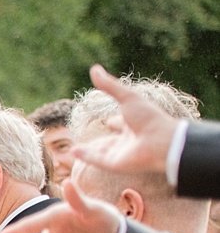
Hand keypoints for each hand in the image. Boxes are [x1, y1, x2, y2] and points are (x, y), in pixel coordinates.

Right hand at [69, 64, 182, 178]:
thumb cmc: (149, 118)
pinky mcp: (115, 164)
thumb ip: (109, 86)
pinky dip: (85, 156)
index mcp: (134, 123)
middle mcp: (127, 139)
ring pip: (101, 151)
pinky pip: (97, 160)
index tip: (108, 121)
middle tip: (85, 140)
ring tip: (73, 149)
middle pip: (109, 140)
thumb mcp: (127, 97)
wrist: (161, 142)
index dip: (114, 121)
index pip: (120, 123)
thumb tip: (93, 68)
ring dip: (88, 151)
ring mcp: (121, 152)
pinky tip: (73, 152)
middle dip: (98, 141)